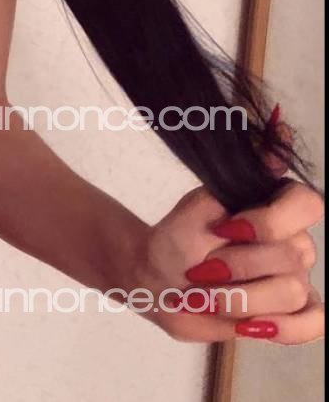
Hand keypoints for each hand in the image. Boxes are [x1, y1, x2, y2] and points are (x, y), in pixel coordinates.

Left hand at [131, 161, 322, 344]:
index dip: (271, 222)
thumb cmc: (176, 241)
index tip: (227, 229)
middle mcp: (290, 239)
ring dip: (242, 298)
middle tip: (202, 269)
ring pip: (293, 292)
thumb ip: (236, 184)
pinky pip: (313, 323)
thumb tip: (276, 144)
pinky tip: (249, 325)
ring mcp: (293, 277)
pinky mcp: (290, 313)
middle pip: (294, 254)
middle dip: (239, 265)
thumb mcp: (197, 208)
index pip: (307, 203)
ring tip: (207, 296)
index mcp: (271, 204)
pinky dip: (284, 328)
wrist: (159, 282)